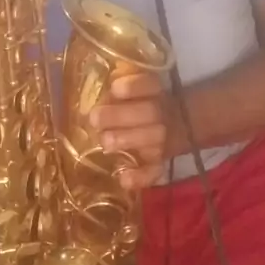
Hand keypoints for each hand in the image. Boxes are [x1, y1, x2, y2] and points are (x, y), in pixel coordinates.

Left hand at [89, 73, 168, 189]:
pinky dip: (141, 177)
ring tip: (105, 143)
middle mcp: (163, 114)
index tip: (114, 88)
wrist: (172, 124)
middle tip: (95, 118)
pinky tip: (124, 180)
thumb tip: (93, 88)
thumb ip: (116, 89)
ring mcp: (164, 140)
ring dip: (129, 141)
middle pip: (149, 113)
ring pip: (154, 141)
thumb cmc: (136, 103)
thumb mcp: (131, 89)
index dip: (133, 86)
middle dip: (120, 116)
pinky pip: (155, 172)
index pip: (149, 84)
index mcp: (155, 91)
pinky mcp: (160, 163)